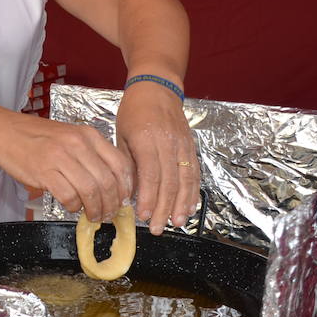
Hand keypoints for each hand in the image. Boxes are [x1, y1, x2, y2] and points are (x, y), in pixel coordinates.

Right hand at [0, 113, 131, 221]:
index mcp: (88, 135)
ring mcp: (60, 157)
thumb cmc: (36, 137)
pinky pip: (68, 196)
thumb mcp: (70, 136)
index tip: (124, 199)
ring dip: (95, 209)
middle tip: (109, 214)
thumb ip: (90, 154)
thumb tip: (111, 183)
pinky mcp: (44, 172)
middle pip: (107, 181)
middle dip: (112, 204)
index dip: (126, 187)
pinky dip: (74, 207)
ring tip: (93, 216)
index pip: (120, 164)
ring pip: (90, 191)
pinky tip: (72, 207)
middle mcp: (78, 144)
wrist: (4, 132)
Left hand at [116, 81, 198, 233]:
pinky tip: (190, 206)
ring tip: (177, 223)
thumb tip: (129, 194)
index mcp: (146, 139)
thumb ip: (127, 164)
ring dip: (182, 204)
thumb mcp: (122, 135)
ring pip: (185, 179)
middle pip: (169, 181)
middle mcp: (168, 143)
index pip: (150, 174)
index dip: (149, 198)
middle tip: (158, 228)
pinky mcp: (191, 146)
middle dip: (164, 208)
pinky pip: (195, 172)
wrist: (157, 88)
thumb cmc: (134, 112)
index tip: (144, 216)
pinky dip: (193, 191)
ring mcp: (182, 145)